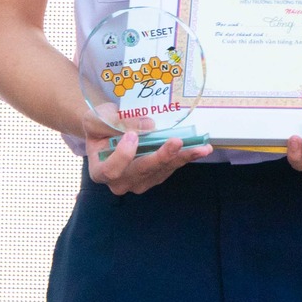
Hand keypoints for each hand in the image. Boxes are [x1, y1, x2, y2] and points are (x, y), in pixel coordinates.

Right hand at [83, 118, 211, 195]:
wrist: (107, 131)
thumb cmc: (99, 125)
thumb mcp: (99, 118)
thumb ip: (117, 122)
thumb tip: (149, 125)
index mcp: (100, 171)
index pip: (111, 170)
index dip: (123, 156)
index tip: (132, 136)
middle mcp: (120, 182)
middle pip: (142, 172)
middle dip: (161, 157)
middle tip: (176, 142)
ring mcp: (140, 182)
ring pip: (161, 170)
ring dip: (182, 158)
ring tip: (201, 148)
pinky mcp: (156, 176)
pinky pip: (171, 167)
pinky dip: (186, 157)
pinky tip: (201, 149)